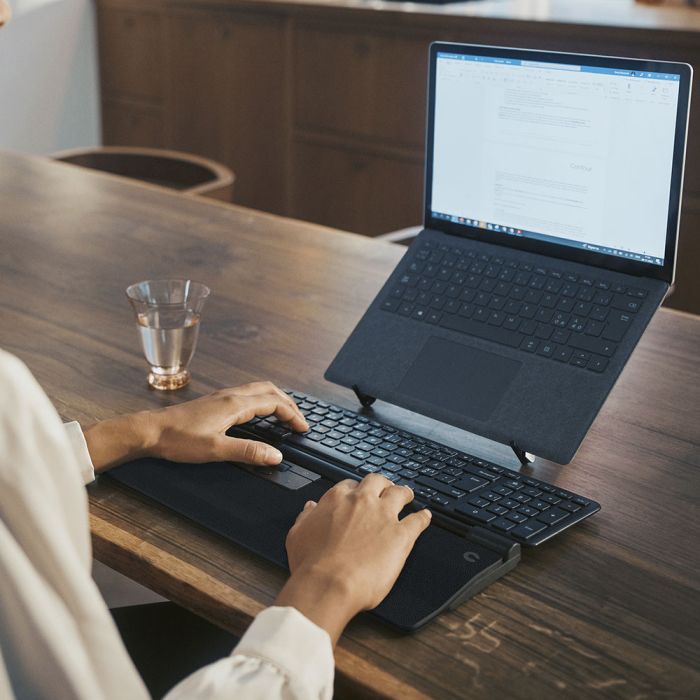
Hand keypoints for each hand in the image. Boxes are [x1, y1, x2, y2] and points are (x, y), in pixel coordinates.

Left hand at [84, 381, 307, 471]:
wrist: (150, 431)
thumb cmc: (179, 440)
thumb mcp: (216, 449)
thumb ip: (248, 451)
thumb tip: (276, 455)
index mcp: (235, 404)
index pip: (274, 403)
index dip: (292, 415)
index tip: (302, 428)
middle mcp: (231, 395)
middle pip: (269, 390)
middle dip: (288, 403)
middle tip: (298, 420)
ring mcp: (222, 396)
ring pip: (258, 389)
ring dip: (275, 399)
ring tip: (284, 414)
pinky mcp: (214, 402)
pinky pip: (247, 394)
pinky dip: (262, 400)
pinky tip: (258, 413)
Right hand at [275, 474, 431, 643]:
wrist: (328, 584)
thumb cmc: (311, 565)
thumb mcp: (297, 535)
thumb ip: (306, 517)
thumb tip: (310, 508)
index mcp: (337, 499)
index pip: (349, 485)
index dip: (355, 490)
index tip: (358, 495)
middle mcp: (361, 502)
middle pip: (377, 481)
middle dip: (382, 484)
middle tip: (385, 489)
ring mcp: (383, 516)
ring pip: (400, 493)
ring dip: (405, 493)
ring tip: (408, 495)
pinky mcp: (401, 535)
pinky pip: (418, 520)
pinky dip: (423, 518)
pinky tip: (425, 517)